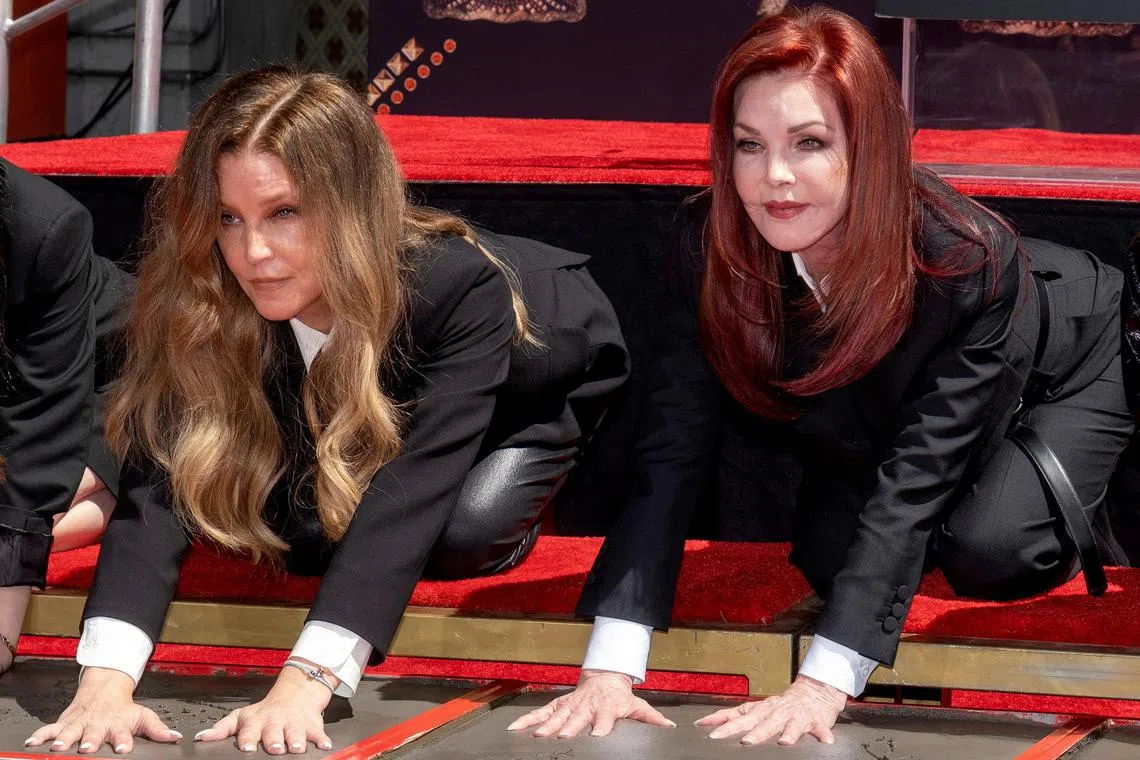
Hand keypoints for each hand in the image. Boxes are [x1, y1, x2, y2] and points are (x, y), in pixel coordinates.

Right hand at [24, 667, 181, 752]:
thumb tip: (176, 738)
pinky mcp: (65, 722)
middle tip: (87, 748)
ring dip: (64, 739)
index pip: (123, 733)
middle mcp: (98, 723)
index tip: (124, 748)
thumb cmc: (123, 708)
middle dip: (90, 740)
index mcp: (118, 723)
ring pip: (70, 731)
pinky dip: (41, 734)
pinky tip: (32, 742)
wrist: (104, 689)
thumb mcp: (143, 716)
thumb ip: (158, 729)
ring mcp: (80, 722)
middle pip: (94, 733)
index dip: (123, 740)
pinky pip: (50, 728)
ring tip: (58, 747)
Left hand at [195, 661, 335, 753]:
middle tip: (275, 748)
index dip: (248, 739)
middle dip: (275, 740)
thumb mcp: (242, 716)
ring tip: (297, 747)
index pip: (250, 731)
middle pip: (275, 732)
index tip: (246, 747)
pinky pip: (318, 732)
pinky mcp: (312, 725)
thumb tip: (200, 738)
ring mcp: (295, 724)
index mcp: (257, 721)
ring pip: (296, 732)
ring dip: (297, 740)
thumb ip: (221, 729)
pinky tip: (325, 745)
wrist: (296, 694)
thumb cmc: (266, 711)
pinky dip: (322, 739)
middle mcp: (276, 722)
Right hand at [506, 669, 674, 737]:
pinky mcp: (558, 705)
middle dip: (570, 727)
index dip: (602, 727)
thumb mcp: (638, 705)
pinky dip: (527, 719)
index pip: (605, 718)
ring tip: (538, 736)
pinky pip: (541, 712)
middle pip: (577, 718)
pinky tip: (515, 728)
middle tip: (562, 737)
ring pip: (557, 716)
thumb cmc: (621, 697)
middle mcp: (586, 706)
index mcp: (607, 707)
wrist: (605, 677)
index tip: (598, 735)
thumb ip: (652, 718)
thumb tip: (671, 727)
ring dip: (547, 725)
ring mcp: (570, 705)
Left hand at [695, 674, 845, 745]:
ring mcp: (796, 716)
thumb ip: (732, 715)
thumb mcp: (756, 708)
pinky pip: (820, 729)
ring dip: (788, 733)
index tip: (711, 731)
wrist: (813, 693)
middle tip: (745, 742)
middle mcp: (777, 712)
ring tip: (784, 742)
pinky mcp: (816, 721)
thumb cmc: (781, 705)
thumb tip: (703, 721)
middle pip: (764, 723)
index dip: (725, 723)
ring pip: (791, 725)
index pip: (740, 716)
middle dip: (755, 732)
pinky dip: (822, 734)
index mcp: (762, 710)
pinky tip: (825, 742)